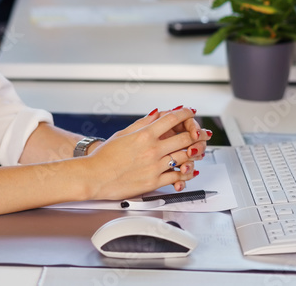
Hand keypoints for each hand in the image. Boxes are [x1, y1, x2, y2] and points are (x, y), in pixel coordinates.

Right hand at [83, 108, 203, 200]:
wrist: (95, 176)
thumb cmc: (104, 157)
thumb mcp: (123, 134)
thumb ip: (143, 123)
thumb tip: (157, 114)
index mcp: (144, 135)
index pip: (172, 119)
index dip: (185, 113)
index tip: (190, 112)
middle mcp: (152, 150)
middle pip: (185, 138)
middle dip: (196, 133)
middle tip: (200, 132)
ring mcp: (155, 167)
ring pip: (185, 157)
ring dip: (193, 153)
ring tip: (196, 150)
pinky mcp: (154, 182)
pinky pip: (177, 177)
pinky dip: (186, 173)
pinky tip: (188, 169)